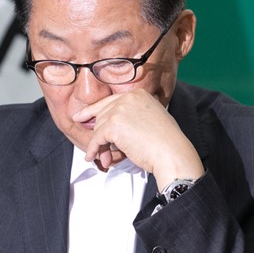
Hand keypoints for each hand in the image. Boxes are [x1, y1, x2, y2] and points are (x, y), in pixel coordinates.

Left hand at [72, 89, 203, 188]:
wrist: (172, 153)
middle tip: (100, 150)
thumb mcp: (151, 120)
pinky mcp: (114, 125)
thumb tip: (111, 127)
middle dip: (100, 134)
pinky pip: (97, 138)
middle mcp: (128, 98)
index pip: (110, 101)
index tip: (82, 117)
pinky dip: (94, 149)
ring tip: (105, 158)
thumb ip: (133, 116)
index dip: (94, 111)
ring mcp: (120, 110)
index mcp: (138, 94)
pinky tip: (93, 157)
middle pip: (103, 115)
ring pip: (99, 127)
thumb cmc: (166, 143)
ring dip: (100, 145)